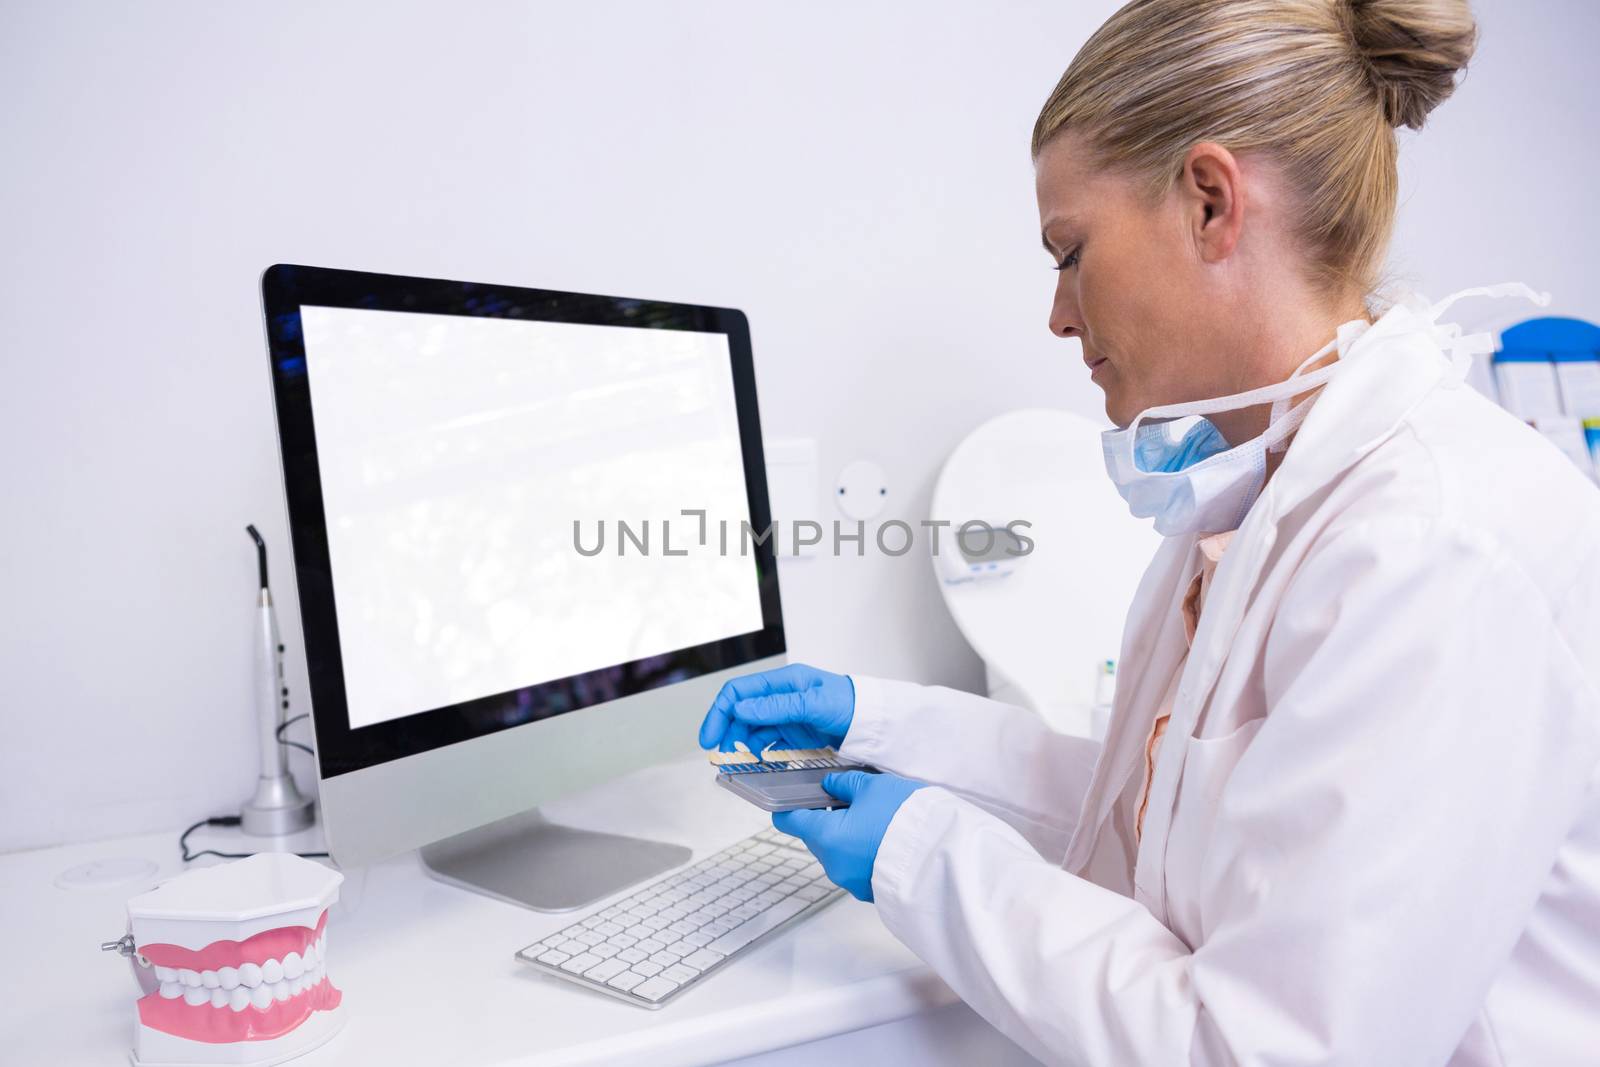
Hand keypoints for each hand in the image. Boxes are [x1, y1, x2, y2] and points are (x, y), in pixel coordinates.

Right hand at [698, 663, 854, 754]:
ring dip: (741, 747)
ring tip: (736, 765)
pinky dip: (759, 755)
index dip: (719, 713)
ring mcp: (787, 717)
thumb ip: (776, 707)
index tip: (709, 738)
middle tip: (720, 758)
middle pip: (741, 714)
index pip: (738, 692)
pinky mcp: (796, 734)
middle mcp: (781, 697)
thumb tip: (741, 709)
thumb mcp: (812, 704)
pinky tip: (756, 765)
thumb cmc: (851, 704)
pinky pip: (769, 744)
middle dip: (727, 734)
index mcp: (782, 682)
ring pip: (752, 731)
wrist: (875, 722)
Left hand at [772, 770, 925, 901]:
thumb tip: (831, 784)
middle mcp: (833, 864)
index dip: (788, 805)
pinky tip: (882, 836)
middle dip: (825, 817)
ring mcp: (852, 881)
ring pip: (836, 851)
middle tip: (847, 797)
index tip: (795, 794)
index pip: (788, 821)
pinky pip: (856, 865)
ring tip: (872, 816)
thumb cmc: (906, 820)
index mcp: (825, 837)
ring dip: (846, 834)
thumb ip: (845, 783)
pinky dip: (862, 850)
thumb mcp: (873, 786)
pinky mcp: (871, 890)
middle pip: (814, 836)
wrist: (941, 857)